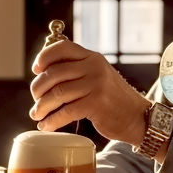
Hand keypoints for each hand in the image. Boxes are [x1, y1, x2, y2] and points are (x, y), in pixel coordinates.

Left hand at [30, 40, 150, 145]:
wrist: (138, 117)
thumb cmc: (113, 99)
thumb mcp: (98, 75)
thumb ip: (77, 70)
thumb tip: (43, 73)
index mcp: (92, 57)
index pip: (62, 47)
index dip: (44, 57)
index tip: (36, 69)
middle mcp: (94, 68)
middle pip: (54, 73)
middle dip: (38, 88)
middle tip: (35, 99)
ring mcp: (96, 85)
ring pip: (57, 93)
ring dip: (41, 106)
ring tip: (36, 114)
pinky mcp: (96, 105)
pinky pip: (66, 112)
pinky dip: (52, 120)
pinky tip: (46, 125)